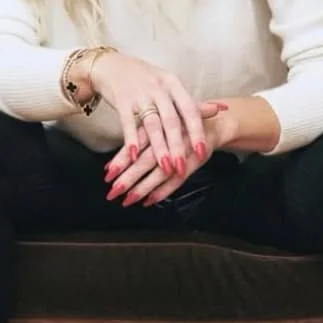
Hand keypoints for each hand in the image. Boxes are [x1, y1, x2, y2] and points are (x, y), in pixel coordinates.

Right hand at [90, 50, 224, 176]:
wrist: (111, 65)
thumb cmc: (145, 78)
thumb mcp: (170, 85)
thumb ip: (193, 101)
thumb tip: (222, 108)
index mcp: (174, 83)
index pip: (190, 109)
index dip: (196, 131)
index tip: (202, 151)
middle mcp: (159, 88)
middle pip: (172, 120)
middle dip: (178, 146)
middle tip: (183, 167)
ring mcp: (140, 94)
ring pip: (152, 124)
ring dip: (159, 148)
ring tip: (165, 168)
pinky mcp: (122, 100)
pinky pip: (128, 123)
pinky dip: (131, 140)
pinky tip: (134, 156)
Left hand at [104, 109, 234, 207]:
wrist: (215, 122)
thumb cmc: (179, 124)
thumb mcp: (158, 125)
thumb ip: (136, 144)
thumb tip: (111, 164)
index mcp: (159, 124)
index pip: (137, 143)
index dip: (121, 158)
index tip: (108, 172)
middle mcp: (170, 137)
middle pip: (147, 160)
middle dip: (129, 177)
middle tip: (113, 191)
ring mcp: (184, 151)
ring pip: (161, 172)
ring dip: (143, 187)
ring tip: (127, 200)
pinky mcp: (195, 162)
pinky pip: (178, 180)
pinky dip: (163, 191)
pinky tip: (149, 200)